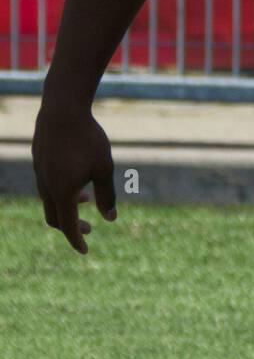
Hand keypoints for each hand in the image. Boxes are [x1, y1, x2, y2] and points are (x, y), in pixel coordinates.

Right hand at [31, 102, 117, 253]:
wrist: (63, 109)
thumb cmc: (88, 139)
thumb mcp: (104, 168)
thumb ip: (107, 195)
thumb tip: (110, 218)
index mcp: (63, 193)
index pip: (68, 226)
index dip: (76, 240)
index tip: (85, 250)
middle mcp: (47, 187)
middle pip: (55, 218)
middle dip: (71, 227)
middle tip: (89, 228)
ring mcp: (39, 173)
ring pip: (50, 200)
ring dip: (67, 206)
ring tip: (86, 198)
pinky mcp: (38, 161)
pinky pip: (46, 184)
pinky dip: (60, 191)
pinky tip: (75, 177)